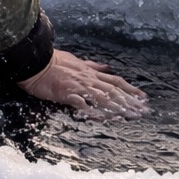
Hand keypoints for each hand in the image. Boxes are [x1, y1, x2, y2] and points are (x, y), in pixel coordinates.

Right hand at [17, 49, 148, 119]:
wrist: (35, 62)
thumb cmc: (53, 61)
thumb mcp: (76, 60)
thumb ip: (91, 65)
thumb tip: (105, 67)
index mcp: (90, 72)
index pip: (115, 81)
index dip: (130, 89)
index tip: (143, 97)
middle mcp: (88, 79)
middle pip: (114, 91)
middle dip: (130, 101)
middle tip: (142, 111)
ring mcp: (78, 86)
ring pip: (103, 97)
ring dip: (117, 107)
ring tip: (129, 116)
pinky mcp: (66, 93)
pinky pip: (82, 104)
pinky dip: (92, 111)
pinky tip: (102, 118)